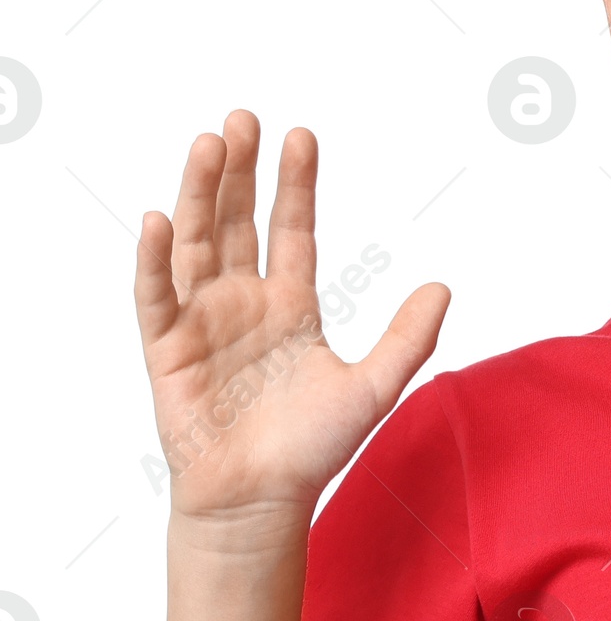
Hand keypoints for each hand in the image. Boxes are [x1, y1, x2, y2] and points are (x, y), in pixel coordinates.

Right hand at [134, 110, 449, 521]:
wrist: (260, 501)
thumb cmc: (310, 450)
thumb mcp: (374, 387)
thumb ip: (408, 338)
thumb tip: (444, 287)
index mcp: (291, 306)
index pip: (291, 230)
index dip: (295, 184)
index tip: (300, 135)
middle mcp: (243, 303)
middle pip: (238, 222)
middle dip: (240, 171)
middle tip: (243, 119)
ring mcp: (202, 321)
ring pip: (197, 242)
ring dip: (200, 194)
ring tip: (209, 144)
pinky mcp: (167, 348)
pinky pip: (156, 294)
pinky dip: (155, 258)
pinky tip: (160, 218)